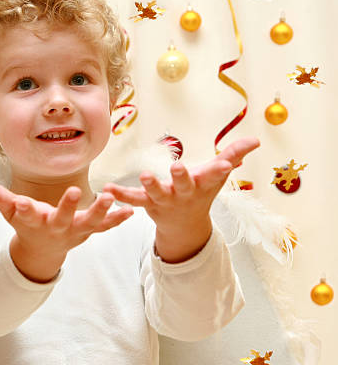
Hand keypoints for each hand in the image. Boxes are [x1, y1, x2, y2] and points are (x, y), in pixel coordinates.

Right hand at [0, 182, 133, 281]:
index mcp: (35, 222)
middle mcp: (56, 227)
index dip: (24, 209)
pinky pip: (105, 227)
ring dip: (100, 212)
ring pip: (89, 223)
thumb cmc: (27, 224)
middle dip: (68, 206)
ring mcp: (75, 231)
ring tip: (109, 198)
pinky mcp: (89, 231)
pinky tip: (130, 212)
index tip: (22, 203)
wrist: (43, 250)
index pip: (26, 214)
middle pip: (62, 218)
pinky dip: (117, 221)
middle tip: (76, 191)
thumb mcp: (10, 212)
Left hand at [102, 137, 259, 262]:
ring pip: (158, 194)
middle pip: (184, 185)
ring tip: (145, 176)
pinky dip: (121, 195)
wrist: (185, 225)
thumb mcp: (219, 174)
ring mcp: (166, 200)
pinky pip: (133, 199)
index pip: (215, 175)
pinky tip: (107, 188)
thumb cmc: (202, 191)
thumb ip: (234, 154)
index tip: (225, 163)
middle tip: (178, 167)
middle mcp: (185, 193)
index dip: (220, 169)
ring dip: (152, 186)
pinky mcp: (148, 204)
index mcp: (203, 184)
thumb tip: (256, 140)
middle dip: (182, 177)